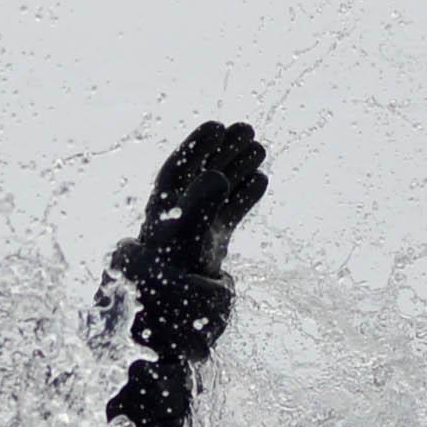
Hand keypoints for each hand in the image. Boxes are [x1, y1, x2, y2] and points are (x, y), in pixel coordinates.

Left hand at [139, 121, 267, 277]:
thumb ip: (199, 203)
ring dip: (239, 168)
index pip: (181, 165)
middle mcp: (181, 209)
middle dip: (225, 150)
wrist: (179, 300)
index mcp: (165, 201)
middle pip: (204, 170)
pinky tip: (261, 179)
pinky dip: (245, 195)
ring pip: (221, 187)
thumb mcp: (185, 230)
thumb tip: (217, 175)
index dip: (198, 144)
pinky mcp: (214, 237)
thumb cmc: (175, 263)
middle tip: (247, 129)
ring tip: (259, 148)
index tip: (218, 126)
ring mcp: (199, 222)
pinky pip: (231, 209)